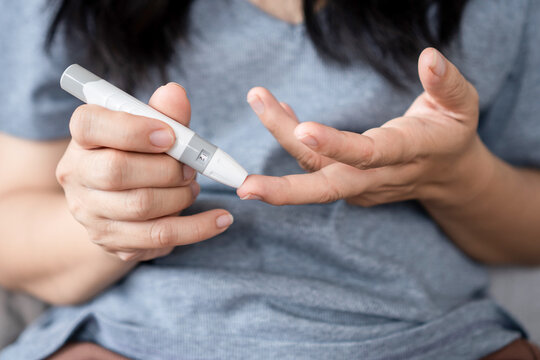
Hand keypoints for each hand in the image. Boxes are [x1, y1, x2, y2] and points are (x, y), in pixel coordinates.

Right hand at [56, 83, 233, 261]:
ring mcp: (90, 213)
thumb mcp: (149, 131)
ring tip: (193, 187)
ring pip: (141, 206)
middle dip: (167, 168)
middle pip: (118, 171)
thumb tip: (175, 93)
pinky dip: (198, 228)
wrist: (115, 207)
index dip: (133, 129)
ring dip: (182, 195)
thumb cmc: (137, 157)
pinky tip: (221, 220)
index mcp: (82, 137)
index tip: (170, 135)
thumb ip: (164, 113)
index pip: (90, 124)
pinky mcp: (112, 242)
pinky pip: (160, 236)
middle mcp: (76, 175)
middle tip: (191, 168)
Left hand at [238, 48, 495, 206]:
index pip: (370, 154)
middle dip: (286, 190)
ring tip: (259, 99)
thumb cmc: (451, 134)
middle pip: (329, 185)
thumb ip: (447, 83)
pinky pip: (313, 166)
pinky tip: (278, 110)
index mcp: (409, 153)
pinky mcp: (348, 186)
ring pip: (313, 170)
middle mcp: (379, 176)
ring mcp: (361, 185)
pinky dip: (291, 140)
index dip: (336, 145)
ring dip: (280, 140)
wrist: (447, 176)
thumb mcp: (462, 105)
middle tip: (246, 186)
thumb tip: (429, 57)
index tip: (302, 130)